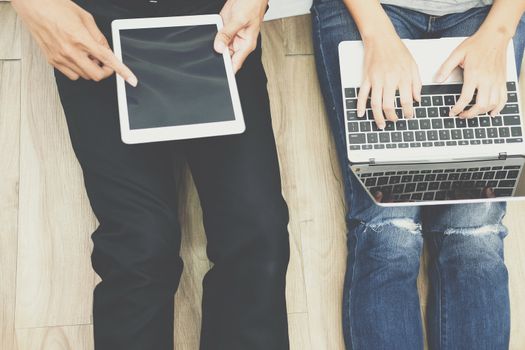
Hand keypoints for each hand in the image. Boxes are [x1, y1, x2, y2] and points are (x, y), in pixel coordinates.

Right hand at [12, 0, 136, 84]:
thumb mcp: (85, 18)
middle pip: (96, 75)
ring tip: (86, 54)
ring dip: (90, 68)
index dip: (122, 72)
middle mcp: (70, 51)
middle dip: (104, 71)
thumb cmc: (56, 7)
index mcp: (81, 39)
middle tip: (104, 62)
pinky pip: (72, 75)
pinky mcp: (52, 61)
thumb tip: (108, 50)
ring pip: (85, 76)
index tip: (131, 80)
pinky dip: (78, 70)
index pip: (107, 60)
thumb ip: (99, 37)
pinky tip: (76, 57)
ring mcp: (60, 58)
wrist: (33, 5)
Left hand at [214, 0, 267, 72]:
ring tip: (210, 45)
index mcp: (246, 44)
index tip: (221, 77)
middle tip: (210, 59)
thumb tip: (218, 47)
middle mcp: (239, 42)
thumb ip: (227, 33)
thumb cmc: (253, 5)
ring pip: (220, 47)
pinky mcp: (225, 29)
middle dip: (218, 58)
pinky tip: (209, 35)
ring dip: (214, 47)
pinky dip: (212, 37)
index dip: (228, 72)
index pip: (236, 64)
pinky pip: (217, 37)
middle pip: (226, 57)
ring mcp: (231, 36)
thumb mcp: (239, 20)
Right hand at [358, 33, 421, 128]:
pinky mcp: (366, 78)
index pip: (406, 100)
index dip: (408, 111)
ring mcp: (376, 79)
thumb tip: (418, 99)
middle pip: (389, 106)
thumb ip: (417, 83)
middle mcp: (389, 79)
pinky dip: (360, 106)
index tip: (409, 116)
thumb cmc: (397, 50)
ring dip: (377, 117)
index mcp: (403, 76)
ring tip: (381, 124)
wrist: (381, 38)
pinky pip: (362, 95)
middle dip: (392, 118)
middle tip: (395, 121)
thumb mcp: (413, 65)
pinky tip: (361, 114)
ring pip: (375, 104)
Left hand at [436, 30, 509, 118]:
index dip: (457, 108)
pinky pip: (504, 98)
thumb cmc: (477, 44)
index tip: (452, 112)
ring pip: (492, 104)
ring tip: (473, 113)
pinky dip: (499, 108)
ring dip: (482, 112)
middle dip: (470, 114)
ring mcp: (497, 81)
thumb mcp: (457, 53)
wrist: (495, 36)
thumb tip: (437, 79)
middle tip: (461, 115)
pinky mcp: (503, 80)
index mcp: (474, 74)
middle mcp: (487, 79)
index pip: (465, 98)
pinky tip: (492, 113)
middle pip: (480, 105)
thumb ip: (446, 68)